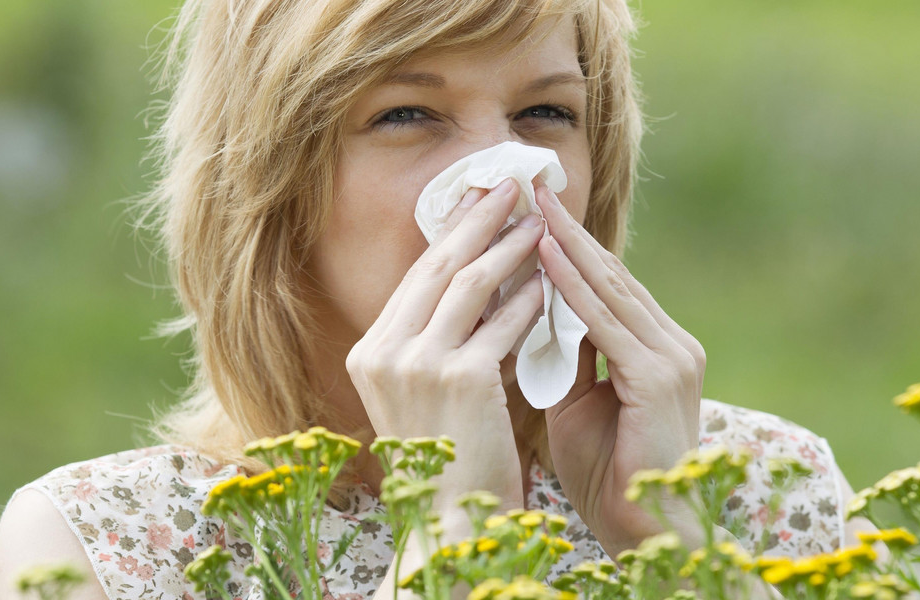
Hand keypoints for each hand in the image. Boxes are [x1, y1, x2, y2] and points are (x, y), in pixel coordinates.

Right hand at [345, 178, 544, 515]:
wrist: (447, 523)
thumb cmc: (445, 462)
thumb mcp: (424, 394)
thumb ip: (437, 342)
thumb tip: (480, 283)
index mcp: (370, 354)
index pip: (417, 277)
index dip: (451, 233)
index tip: (478, 200)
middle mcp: (383, 352)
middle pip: (438, 265)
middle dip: (478, 218)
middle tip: (510, 183)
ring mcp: (417, 364)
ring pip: (470, 283)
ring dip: (509, 247)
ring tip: (539, 221)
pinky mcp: (458, 378)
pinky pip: (502, 323)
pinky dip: (528, 299)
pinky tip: (549, 281)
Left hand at [534, 184, 705, 556]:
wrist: (644, 529)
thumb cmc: (608, 473)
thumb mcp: (579, 403)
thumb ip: (567, 357)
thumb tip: (538, 315)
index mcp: (658, 349)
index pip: (608, 287)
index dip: (570, 248)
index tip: (533, 213)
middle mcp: (672, 344)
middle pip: (611, 275)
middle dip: (567, 231)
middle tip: (530, 188)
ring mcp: (671, 357)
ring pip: (609, 288)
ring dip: (567, 246)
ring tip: (533, 206)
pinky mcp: (658, 376)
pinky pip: (605, 322)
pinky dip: (573, 288)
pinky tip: (546, 257)